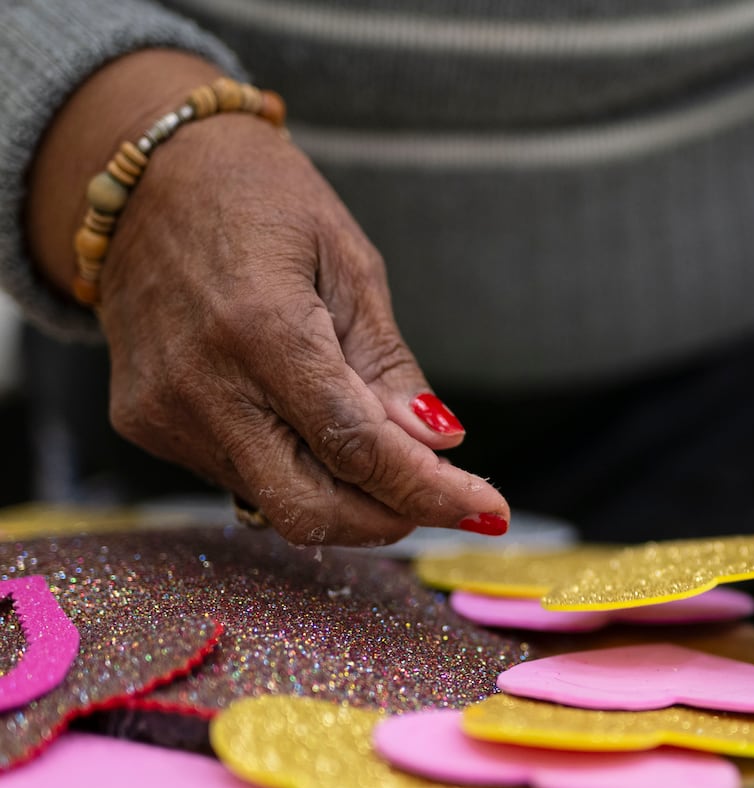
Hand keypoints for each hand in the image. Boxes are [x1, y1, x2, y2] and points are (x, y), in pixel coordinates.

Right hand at [27, 54, 507, 547]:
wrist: (142, 179)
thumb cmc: (259, 201)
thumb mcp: (349, 264)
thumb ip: (388, 365)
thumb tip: (440, 443)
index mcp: (263, 329)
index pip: (357, 448)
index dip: (430, 490)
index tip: (488, 512)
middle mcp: (204, 387)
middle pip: (310, 509)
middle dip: (388, 519)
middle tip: (439, 495)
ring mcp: (166, 413)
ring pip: (276, 503)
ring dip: (346, 497)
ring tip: (378, 447)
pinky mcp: (146, 423)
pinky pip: (240, 477)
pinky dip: (295, 471)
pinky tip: (309, 426)